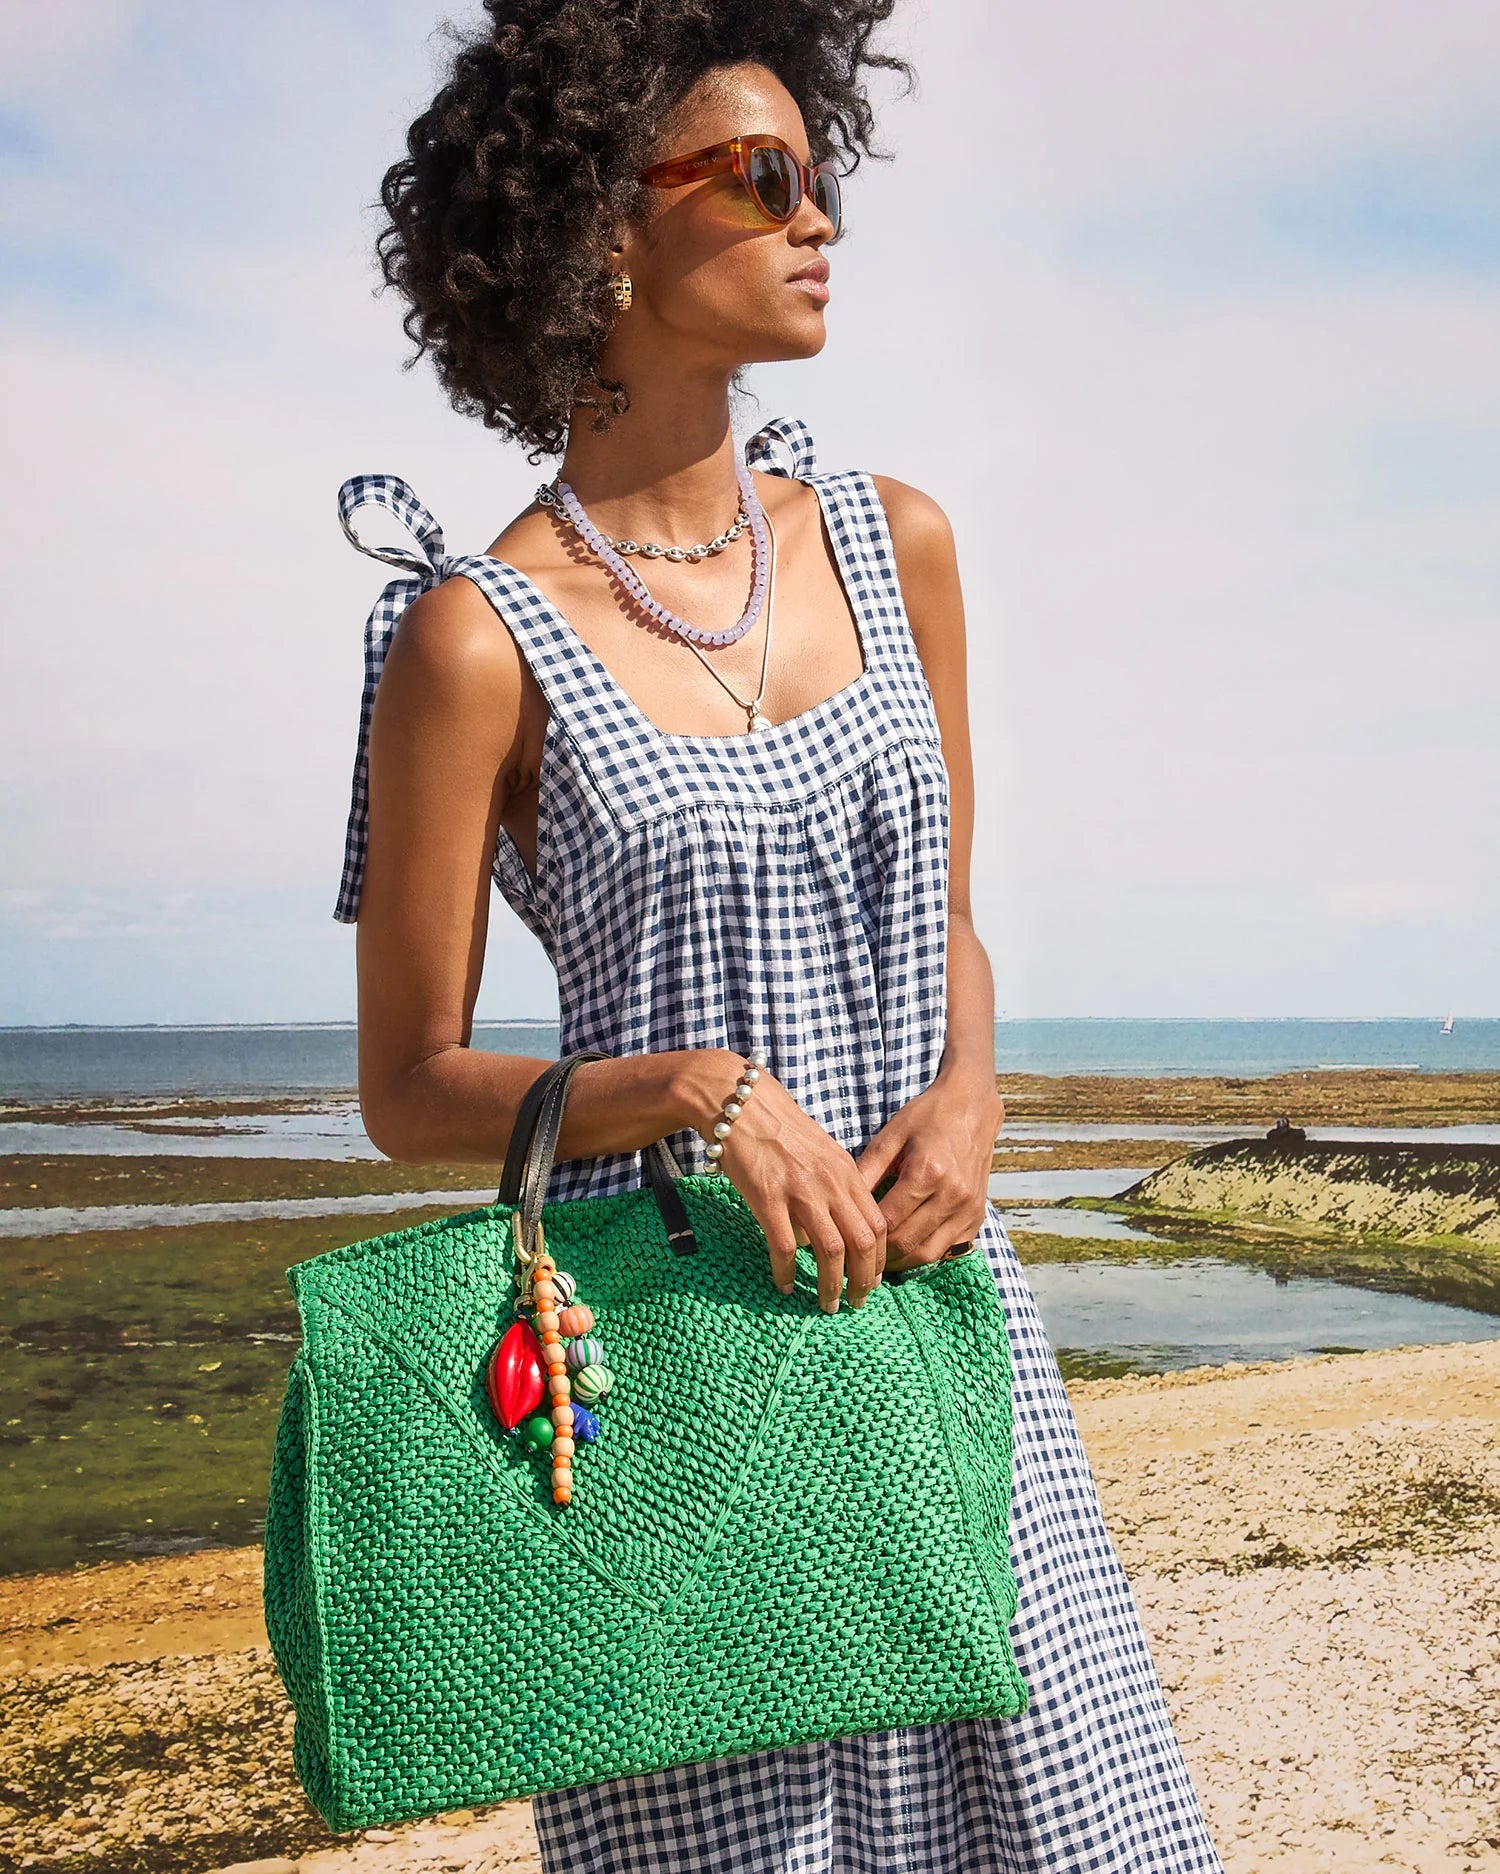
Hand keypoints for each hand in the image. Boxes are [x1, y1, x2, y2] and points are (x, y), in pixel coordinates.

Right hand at [676, 1050, 886, 1312]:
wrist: (742, 1104)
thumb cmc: (781, 1128)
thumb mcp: (822, 1152)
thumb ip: (837, 1186)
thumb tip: (839, 1226)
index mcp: (847, 1172)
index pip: (878, 1223)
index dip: (880, 1258)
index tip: (873, 1280)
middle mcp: (831, 1184)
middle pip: (863, 1243)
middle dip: (863, 1280)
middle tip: (856, 1303)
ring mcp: (801, 1192)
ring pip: (831, 1251)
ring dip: (832, 1285)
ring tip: (827, 1304)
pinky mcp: (768, 1198)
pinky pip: (784, 1247)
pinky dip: (787, 1272)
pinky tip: (785, 1285)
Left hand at [854, 1070, 1002, 1272]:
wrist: (972, 1107)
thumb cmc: (927, 1117)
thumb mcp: (891, 1136)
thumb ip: (866, 1170)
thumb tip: (840, 1203)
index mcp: (927, 1173)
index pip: (887, 1221)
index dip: (863, 1236)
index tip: (844, 1241)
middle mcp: (952, 1195)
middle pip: (906, 1243)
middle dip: (878, 1256)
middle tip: (855, 1258)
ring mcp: (968, 1210)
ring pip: (927, 1254)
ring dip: (900, 1262)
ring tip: (876, 1260)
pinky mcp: (977, 1217)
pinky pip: (946, 1249)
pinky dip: (923, 1254)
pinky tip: (904, 1248)